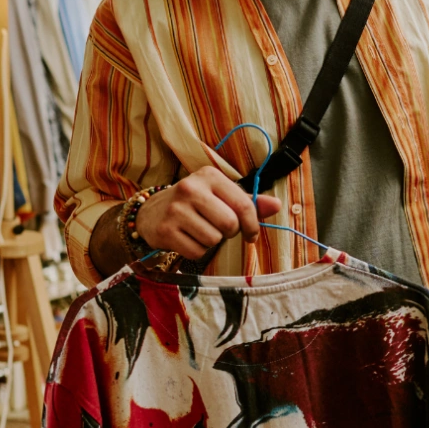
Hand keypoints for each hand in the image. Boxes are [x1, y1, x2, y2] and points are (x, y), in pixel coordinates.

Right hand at [135, 166, 282, 259]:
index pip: (244, 205)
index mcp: (209, 176)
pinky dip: (197, 251)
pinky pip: (197, 251)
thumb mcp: (220, 196)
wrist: (151, 212)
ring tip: (199, 230)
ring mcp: (176, 210)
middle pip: (229, 224)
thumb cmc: (194, 203)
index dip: (253, 225)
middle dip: (229, 233)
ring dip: (211, 242)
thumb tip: (277, 205)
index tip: (251, 235)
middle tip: (217, 228)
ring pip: (213, 239)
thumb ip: (248, 202)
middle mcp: (191, 188)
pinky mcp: (166, 230)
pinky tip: (187, 239)